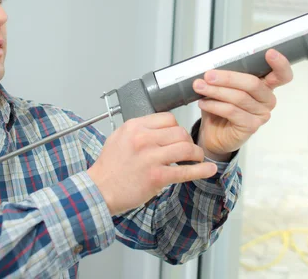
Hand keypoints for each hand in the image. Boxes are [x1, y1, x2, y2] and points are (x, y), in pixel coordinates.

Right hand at [87, 112, 217, 215]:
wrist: (99, 190)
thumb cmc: (108, 167)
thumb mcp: (118, 138)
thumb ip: (139, 131)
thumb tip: (159, 129)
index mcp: (134, 127)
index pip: (167, 118)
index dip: (177, 127)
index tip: (178, 136)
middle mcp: (143, 139)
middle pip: (179, 132)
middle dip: (188, 141)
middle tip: (188, 150)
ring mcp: (150, 158)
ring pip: (186, 147)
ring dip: (196, 154)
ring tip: (196, 159)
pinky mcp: (156, 176)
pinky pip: (185, 170)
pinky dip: (201, 170)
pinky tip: (209, 169)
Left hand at [191, 49, 292, 160]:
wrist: (214, 133)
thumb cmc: (221, 107)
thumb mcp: (223, 87)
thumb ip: (225, 75)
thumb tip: (211, 66)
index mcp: (265, 85)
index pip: (281, 75)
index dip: (280, 64)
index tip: (269, 53)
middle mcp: (267, 100)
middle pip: (253, 84)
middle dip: (227, 77)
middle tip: (208, 75)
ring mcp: (261, 114)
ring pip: (239, 97)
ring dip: (216, 91)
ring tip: (199, 87)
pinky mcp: (251, 126)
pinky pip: (232, 111)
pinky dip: (214, 105)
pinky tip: (203, 102)